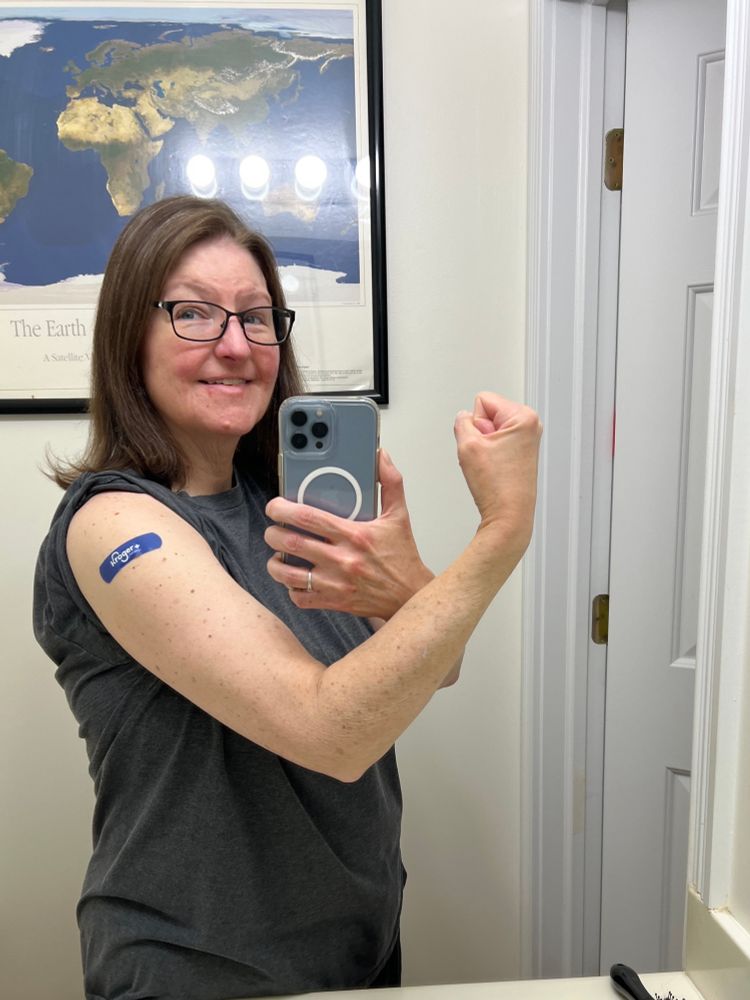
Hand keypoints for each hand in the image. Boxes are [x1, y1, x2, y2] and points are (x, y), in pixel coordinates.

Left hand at [265, 450, 432, 617]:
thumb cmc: (402, 557)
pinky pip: (300, 598)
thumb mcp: (399, 516)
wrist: (410, 595)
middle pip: (292, 543)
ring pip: (289, 574)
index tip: (275, 506)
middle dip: (274, 534)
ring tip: (277, 555)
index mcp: (355, 535)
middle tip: (274, 529)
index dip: (284, 509)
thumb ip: (390, 482)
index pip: (309, 518)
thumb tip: (380, 457)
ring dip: (275, 564)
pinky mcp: (334, 602)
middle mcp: (343, 560)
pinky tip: (293, 578)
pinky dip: (290, 588)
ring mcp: (336, 584)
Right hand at [454, 392, 541, 546]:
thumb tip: (463, 416)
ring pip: (490, 431)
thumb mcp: (467, 445)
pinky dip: (490, 455)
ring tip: (490, 465)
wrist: (509, 516)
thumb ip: (461, 422)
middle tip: (486, 457)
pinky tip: (493, 470)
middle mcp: (531, 426)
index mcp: (524, 417)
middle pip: (488, 414)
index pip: (482, 400)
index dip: (474, 423)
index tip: (482, 445)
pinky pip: (496, 444)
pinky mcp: (522, 453)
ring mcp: (527, 441)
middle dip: (479, 434)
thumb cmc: (497, 487)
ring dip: (483, 446)